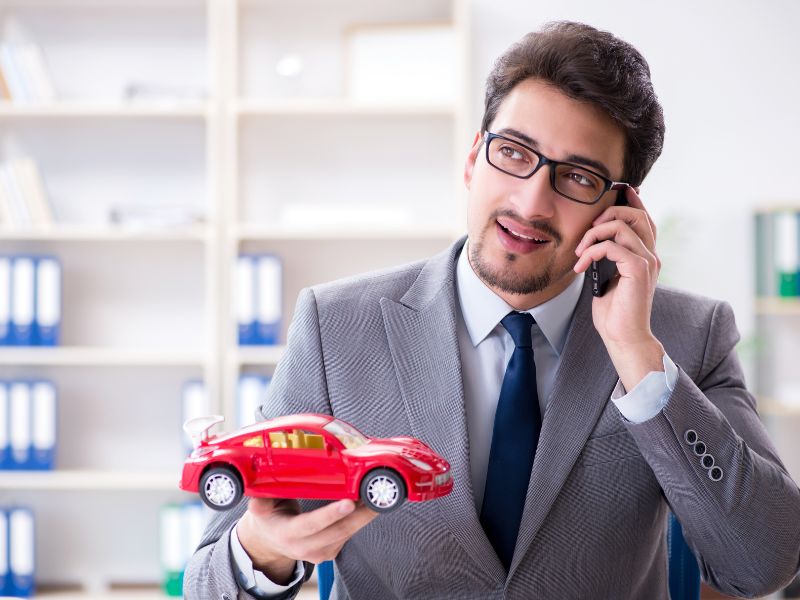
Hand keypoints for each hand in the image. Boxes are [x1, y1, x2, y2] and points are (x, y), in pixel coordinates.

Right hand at [236, 497, 378, 584]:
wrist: (270, 542)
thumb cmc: (269, 518)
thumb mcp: (259, 509)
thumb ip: (260, 501)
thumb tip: (257, 488)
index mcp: (287, 533)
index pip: (311, 524)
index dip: (331, 514)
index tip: (349, 503)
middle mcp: (305, 547)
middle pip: (337, 531)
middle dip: (359, 514)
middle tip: (375, 498)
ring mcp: (319, 553)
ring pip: (347, 534)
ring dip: (364, 516)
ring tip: (377, 498)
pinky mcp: (330, 552)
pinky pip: (348, 535)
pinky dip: (359, 520)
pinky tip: (367, 506)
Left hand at [572, 186, 665, 389]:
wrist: (623, 337)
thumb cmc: (614, 312)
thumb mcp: (607, 277)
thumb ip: (607, 257)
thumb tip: (590, 241)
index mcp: (645, 255)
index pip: (643, 219)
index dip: (631, 202)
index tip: (614, 193)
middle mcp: (650, 255)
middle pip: (637, 215)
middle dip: (608, 213)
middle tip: (587, 230)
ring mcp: (647, 262)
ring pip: (623, 227)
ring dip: (594, 233)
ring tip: (580, 250)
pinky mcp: (638, 271)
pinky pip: (613, 246)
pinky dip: (592, 251)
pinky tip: (581, 264)